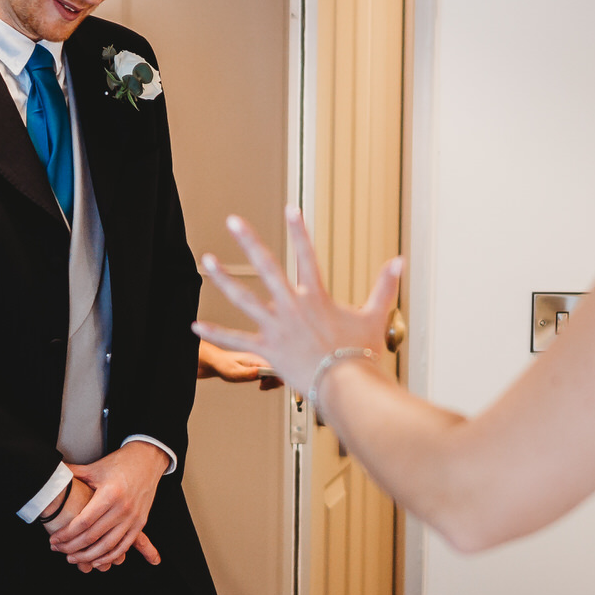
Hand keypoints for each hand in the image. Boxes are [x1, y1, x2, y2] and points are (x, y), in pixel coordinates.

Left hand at [46, 444, 166, 571]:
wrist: (148, 459)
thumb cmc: (120, 463)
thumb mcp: (95, 468)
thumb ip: (73, 473)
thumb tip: (53, 472)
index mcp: (110, 494)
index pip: (84, 522)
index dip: (67, 534)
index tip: (54, 539)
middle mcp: (123, 508)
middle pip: (93, 536)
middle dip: (72, 547)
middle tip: (58, 550)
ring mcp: (133, 518)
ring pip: (108, 546)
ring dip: (88, 556)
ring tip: (73, 558)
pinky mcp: (140, 523)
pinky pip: (124, 546)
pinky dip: (109, 557)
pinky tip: (96, 561)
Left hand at [196, 208, 400, 400]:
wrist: (348, 386)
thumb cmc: (362, 354)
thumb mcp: (375, 316)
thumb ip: (384, 286)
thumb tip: (399, 261)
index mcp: (316, 296)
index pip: (307, 254)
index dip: (299, 230)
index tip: (291, 208)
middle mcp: (292, 306)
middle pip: (266, 266)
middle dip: (248, 241)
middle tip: (233, 221)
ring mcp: (276, 327)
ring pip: (243, 298)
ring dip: (223, 278)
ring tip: (206, 261)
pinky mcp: (267, 350)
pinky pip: (236, 339)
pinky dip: (216, 333)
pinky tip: (195, 324)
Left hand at [196, 339, 281, 389]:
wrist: (218, 362)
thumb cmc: (224, 365)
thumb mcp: (233, 372)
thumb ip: (246, 373)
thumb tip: (258, 373)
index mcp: (257, 358)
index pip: (275, 365)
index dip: (278, 375)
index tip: (272, 383)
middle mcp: (262, 359)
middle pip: (279, 370)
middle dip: (275, 380)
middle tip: (263, 387)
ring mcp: (262, 363)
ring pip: (277, 373)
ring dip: (273, 382)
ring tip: (262, 387)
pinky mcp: (261, 367)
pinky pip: (271, 374)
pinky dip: (269, 382)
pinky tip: (261, 385)